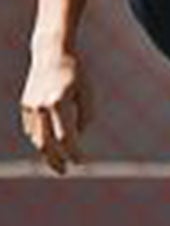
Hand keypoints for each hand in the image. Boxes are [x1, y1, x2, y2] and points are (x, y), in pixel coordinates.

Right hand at [20, 46, 89, 173]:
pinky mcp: (25, 104)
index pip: (67, 137)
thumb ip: (85, 117)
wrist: (51, 53)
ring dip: (47, 152)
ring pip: (37, 137)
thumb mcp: (87, 93)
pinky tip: (48, 145)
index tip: (82, 163)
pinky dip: (40, 138)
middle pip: (46, 143)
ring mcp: (30, 106)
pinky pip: (32, 128)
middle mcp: (41, 106)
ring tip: (57, 163)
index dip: (74, 153)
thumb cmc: (76, 73)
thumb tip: (76, 137)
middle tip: (64, 172)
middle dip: (55, 160)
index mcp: (59, 103)